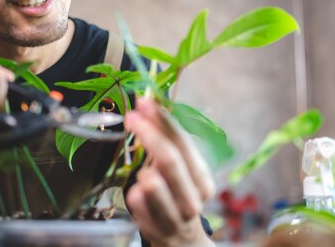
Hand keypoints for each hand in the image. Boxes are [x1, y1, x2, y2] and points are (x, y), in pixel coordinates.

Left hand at [125, 97, 215, 246]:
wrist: (183, 241)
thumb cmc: (180, 195)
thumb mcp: (182, 170)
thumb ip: (168, 140)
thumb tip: (147, 105)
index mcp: (202, 180)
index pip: (183, 144)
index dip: (163, 120)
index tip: (145, 102)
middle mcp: (192, 199)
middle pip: (169, 160)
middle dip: (148, 134)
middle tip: (131, 116)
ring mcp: (173, 217)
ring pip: (151, 183)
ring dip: (143, 171)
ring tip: (146, 174)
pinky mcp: (153, 228)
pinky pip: (135, 200)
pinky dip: (133, 191)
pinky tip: (140, 194)